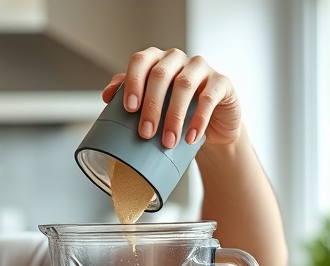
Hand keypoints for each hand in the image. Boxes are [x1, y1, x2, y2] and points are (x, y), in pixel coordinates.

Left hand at [102, 48, 241, 148]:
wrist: (210, 127)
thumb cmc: (173, 113)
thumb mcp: (150, 105)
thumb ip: (128, 95)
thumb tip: (107, 96)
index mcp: (155, 61)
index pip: (140, 61)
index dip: (133, 81)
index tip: (129, 108)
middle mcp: (177, 59)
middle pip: (160, 75)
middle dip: (151, 106)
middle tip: (145, 133)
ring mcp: (201, 68)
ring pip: (184, 85)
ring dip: (174, 116)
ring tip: (168, 143)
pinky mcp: (222, 82)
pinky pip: (209, 97)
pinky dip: (199, 119)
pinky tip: (191, 138)